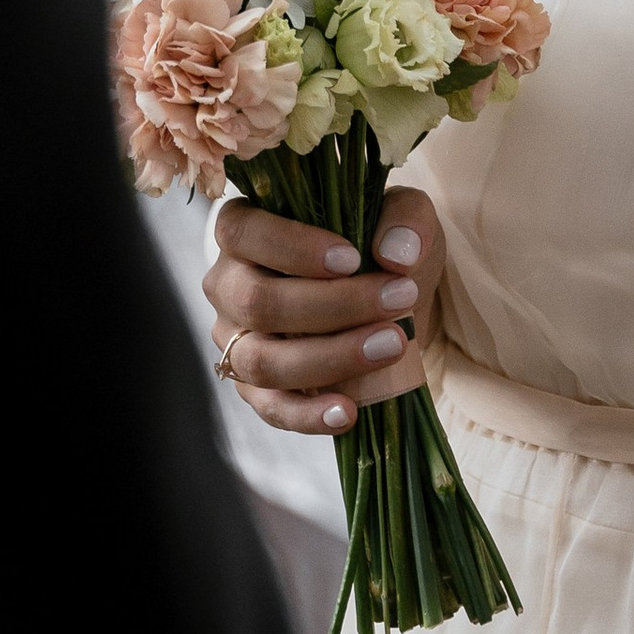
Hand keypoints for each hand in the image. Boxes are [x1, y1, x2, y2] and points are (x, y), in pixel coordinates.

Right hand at [205, 188, 444, 434]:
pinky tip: (349, 412)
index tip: (352, 259)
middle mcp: (228, 286)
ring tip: (392, 345)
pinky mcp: (255, 389)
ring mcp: (236, 341)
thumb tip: (397, 254)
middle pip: (256, 301)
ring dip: (330, 358)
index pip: (241, 231)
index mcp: (243, 230)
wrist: (389, 305)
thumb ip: (405, 220)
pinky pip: (271, 408)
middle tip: (398, 299)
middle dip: (332, 305)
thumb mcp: (403, 218)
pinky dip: (308, 415)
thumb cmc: (380, 249)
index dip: (291, 246)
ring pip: (261, 361)